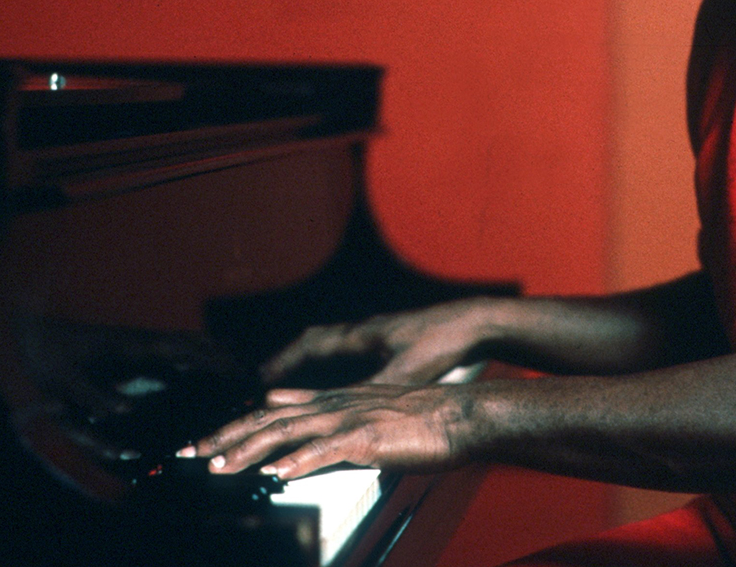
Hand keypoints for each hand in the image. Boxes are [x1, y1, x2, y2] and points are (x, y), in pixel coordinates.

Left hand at [178, 384, 468, 479]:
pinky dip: (297, 460)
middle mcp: (333, 405)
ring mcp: (349, 418)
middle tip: (187, 455)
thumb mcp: (368, 417)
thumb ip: (332, 428)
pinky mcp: (368, 437)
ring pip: (287, 433)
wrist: (461, 415)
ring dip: (248, 451)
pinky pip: (325, 450)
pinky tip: (276, 473)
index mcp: (332, 401)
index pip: (270, 412)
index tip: (200, 444)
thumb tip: (300, 447)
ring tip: (218, 467)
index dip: (232, 426)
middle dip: (224, 438)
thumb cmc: (422, 422)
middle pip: (266, 420)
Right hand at [261, 299, 489, 385]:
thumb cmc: (441, 341)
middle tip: (266, 382)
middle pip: (315, 342)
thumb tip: (342, 413)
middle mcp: (366, 331)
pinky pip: (353, 352)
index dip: (282, 363)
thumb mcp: (404, 371)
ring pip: (334, 346)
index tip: (260, 380)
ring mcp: (380, 335)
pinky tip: (341, 383)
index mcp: (361, 335)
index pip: (310, 346)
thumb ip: (372, 391)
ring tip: (294, 384)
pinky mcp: (395, 342)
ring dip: (312, 363)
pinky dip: (337, 367)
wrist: (476, 322)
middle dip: (289, 362)